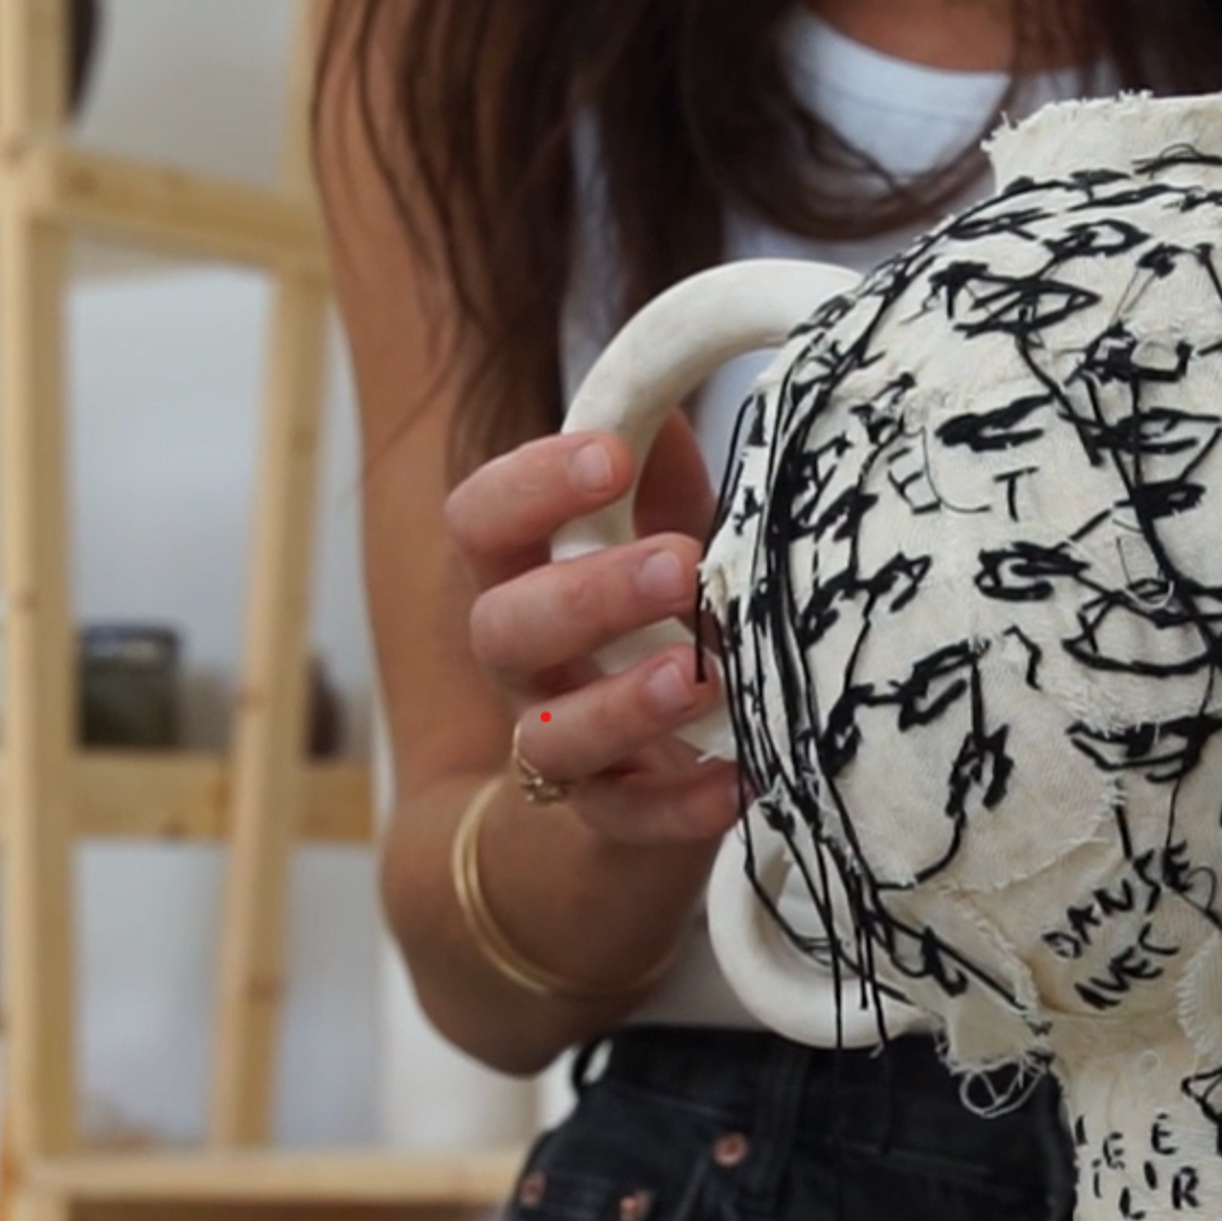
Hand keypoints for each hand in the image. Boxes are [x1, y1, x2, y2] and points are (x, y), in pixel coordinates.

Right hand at [443, 416, 739, 847]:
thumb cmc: (659, 622)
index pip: (481, 520)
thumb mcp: (664, 533)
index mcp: (526, 576)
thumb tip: (672, 396)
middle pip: (503, 629)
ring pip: (550, 738)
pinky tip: (740, 780)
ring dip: (624, 704)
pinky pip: (630, 824)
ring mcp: (563, 750)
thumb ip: (663, 476)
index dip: (531, 485)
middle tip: (681, 565)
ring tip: (699, 674)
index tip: (611, 457)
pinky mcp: (615, 820)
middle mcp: (526, 666)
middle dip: (587, 595)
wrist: (648, 778)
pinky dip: (682, 807)